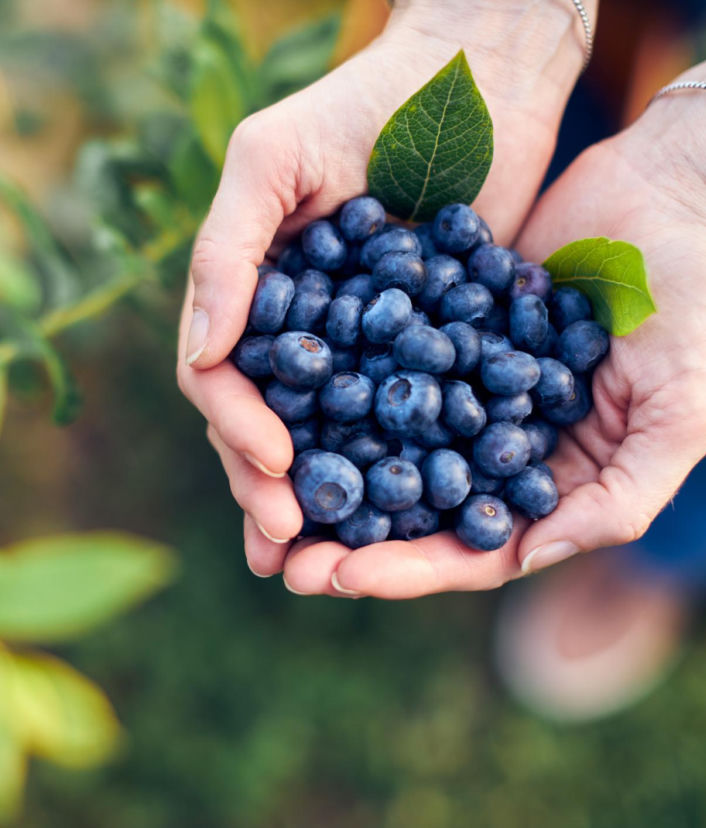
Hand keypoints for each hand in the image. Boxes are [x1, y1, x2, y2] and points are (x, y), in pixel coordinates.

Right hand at [177, 0, 595, 576]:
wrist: (477, 84)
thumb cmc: (363, 104)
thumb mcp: (273, 161)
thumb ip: (227, 252)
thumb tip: (201, 354)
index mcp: (248, 296)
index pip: (219, 376)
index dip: (236, 425)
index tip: (271, 463)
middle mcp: (293, 332)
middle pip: (263, 424)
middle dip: (267, 485)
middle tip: (285, 543)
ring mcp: (354, 349)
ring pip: (322, 440)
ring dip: (314, 502)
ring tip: (314, 562)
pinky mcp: (420, 356)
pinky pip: (396, 424)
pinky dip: (388, 474)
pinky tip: (390, 522)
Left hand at [294, 64, 705, 598]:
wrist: (674, 189)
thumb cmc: (698, 302)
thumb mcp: (682, 410)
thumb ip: (618, 497)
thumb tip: (527, 558)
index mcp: (551, 479)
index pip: (470, 545)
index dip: (406, 568)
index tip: (337, 577)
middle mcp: (499, 441)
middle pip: (413, 506)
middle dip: (348, 534)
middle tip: (276, 556)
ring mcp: (465, 384)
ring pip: (385, 442)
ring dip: (327, 471)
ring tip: (262, 490)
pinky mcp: (440, 327)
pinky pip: (380, 364)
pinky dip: (335, 387)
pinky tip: (281, 399)